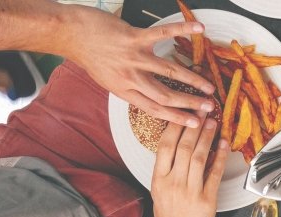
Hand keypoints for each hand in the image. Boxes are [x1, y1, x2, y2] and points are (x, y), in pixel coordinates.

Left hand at [64, 6, 214, 127]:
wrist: (70, 34)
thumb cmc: (89, 55)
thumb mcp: (107, 80)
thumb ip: (129, 86)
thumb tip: (150, 93)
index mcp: (124, 91)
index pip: (155, 109)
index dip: (177, 118)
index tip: (195, 124)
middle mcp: (130, 77)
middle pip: (166, 95)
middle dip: (190, 103)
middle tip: (209, 107)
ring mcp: (133, 57)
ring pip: (169, 72)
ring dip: (193, 80)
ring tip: (209, 86)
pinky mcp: (134, 38)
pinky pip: (162, 34)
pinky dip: (182, 29)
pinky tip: (199, 29)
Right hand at [151, 116, 226, 216]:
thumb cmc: (168, 211)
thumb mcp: (159, 187)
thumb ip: (167, 165)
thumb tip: (180, 138)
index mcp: (159, 178)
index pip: (165, 146)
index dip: (176, 126)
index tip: (184, 112)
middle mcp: (173, 183)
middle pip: (184, 148)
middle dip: (194, 126)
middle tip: (203, 110)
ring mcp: (190, 191)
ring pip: (199, 158)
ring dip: (207, 137)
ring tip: (213, 122)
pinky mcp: (207, 199)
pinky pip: (215, 174)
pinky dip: (220, 157)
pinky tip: (224, 144)